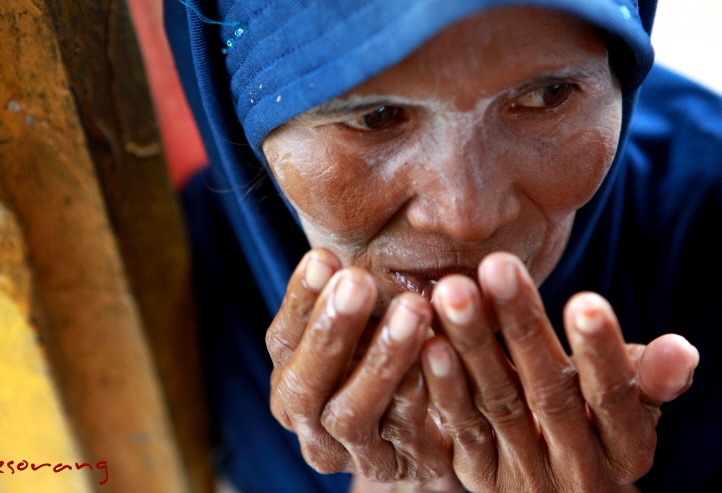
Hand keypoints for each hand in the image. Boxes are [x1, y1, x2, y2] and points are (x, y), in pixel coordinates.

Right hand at [266, 249, 460, 487]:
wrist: (428, 430)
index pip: (283, 343)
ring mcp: (352, 454)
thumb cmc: (387, 359)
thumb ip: (345, 299)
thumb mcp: (361, 329)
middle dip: (331, 330)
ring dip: (381, 359)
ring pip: (352, 413)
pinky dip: (418, 392)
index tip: (323, 256)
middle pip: (305, 386)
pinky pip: (406, 432)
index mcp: (292, 384)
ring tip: (411, 309)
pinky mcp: (399, 467)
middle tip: (358, 280)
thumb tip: (331, 255)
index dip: (300, 301)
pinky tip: (438, 351)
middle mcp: (311, 427)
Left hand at [421, 252, 699, 492]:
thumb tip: (684, 349)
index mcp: (623, 448)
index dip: (602, 354)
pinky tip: (430, 342)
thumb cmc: (600, 431)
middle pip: (548, 393)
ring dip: (474, 345)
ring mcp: (521, 471)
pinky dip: (444, 386)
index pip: (614, 399)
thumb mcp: (632, 413)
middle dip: (524, 327)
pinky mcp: (478, 471)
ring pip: (497, 403)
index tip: (586, 301)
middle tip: (498, 266)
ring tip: (454, 290)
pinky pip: (459, 428)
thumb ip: (650, 380)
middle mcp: (573, 465)